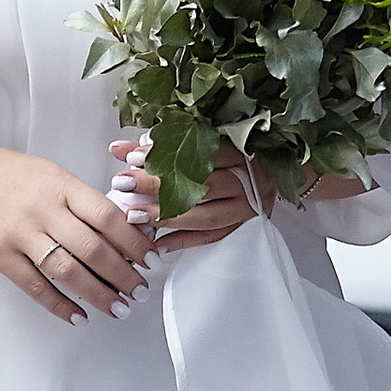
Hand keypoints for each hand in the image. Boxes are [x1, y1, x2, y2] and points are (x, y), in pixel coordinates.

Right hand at [0, 141, 151, 322]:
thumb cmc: (8, 175)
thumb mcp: (51, 175)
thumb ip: (82, 201)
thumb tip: (123, 231)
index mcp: (61, 186)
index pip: (108, 216)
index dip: (134, 242)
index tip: (151, 259)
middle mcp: (42, 209)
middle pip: (92, 248)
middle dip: (123, 275)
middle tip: (140, 291)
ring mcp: (18, 233)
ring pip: (67, 270)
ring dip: (97, 294)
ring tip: (118, 308)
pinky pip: (34, 285)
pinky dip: (59, 304)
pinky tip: (78, 315)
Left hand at [108, 137, 268, 254]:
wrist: (273, 177)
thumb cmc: (228, 161)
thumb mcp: (201, 146)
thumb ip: (162, 148)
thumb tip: (118, 148)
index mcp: (239, 151)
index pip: (199, 151)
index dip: (167, 154)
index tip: (133, 157)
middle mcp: (248, 179)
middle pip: (201, 184)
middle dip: (158, 185)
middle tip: (125, 184)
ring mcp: (248, 207)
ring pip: (206, 215)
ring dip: (168, 217)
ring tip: (136, 215)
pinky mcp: (244, 228)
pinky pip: (211, 238)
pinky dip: (183, 241)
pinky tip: (157, 243)